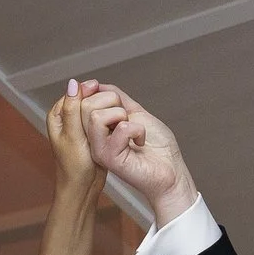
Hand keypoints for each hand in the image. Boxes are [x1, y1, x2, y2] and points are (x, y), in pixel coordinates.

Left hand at [45, 82, 105, 200]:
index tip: (101, 95)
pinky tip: (116, 125)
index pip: (74, 93)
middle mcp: (67, 119)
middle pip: (86, 98)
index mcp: (58, 116)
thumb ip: (73, 109)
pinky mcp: (92, 134)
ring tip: (114, 118)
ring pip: (96, 108)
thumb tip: (73, 84)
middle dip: (99, 102)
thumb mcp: (73, 136)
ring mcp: (80, 126)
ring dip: (106, 110)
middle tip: (109, 111)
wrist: (83, 188)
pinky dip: (110, 120)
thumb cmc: (74, 167)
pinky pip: (102, 119)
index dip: (88, 92)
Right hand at [75, 81, 196, 226]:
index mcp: (96, 129)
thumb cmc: (157, 147)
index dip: (96, 90)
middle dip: (112, 100)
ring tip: (132, 129)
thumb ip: (116, 98)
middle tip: (127, 116)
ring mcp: (100, 150)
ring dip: (122, 115)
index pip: (82, 100)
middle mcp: (94, 140)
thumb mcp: (134, 112)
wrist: (171, 170)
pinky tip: (140, 141)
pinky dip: (137, 129)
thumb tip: (96, 85)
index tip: (115, 96)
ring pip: (95, 115)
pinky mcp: (110, 159)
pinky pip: (119, 129)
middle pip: (86, 104)